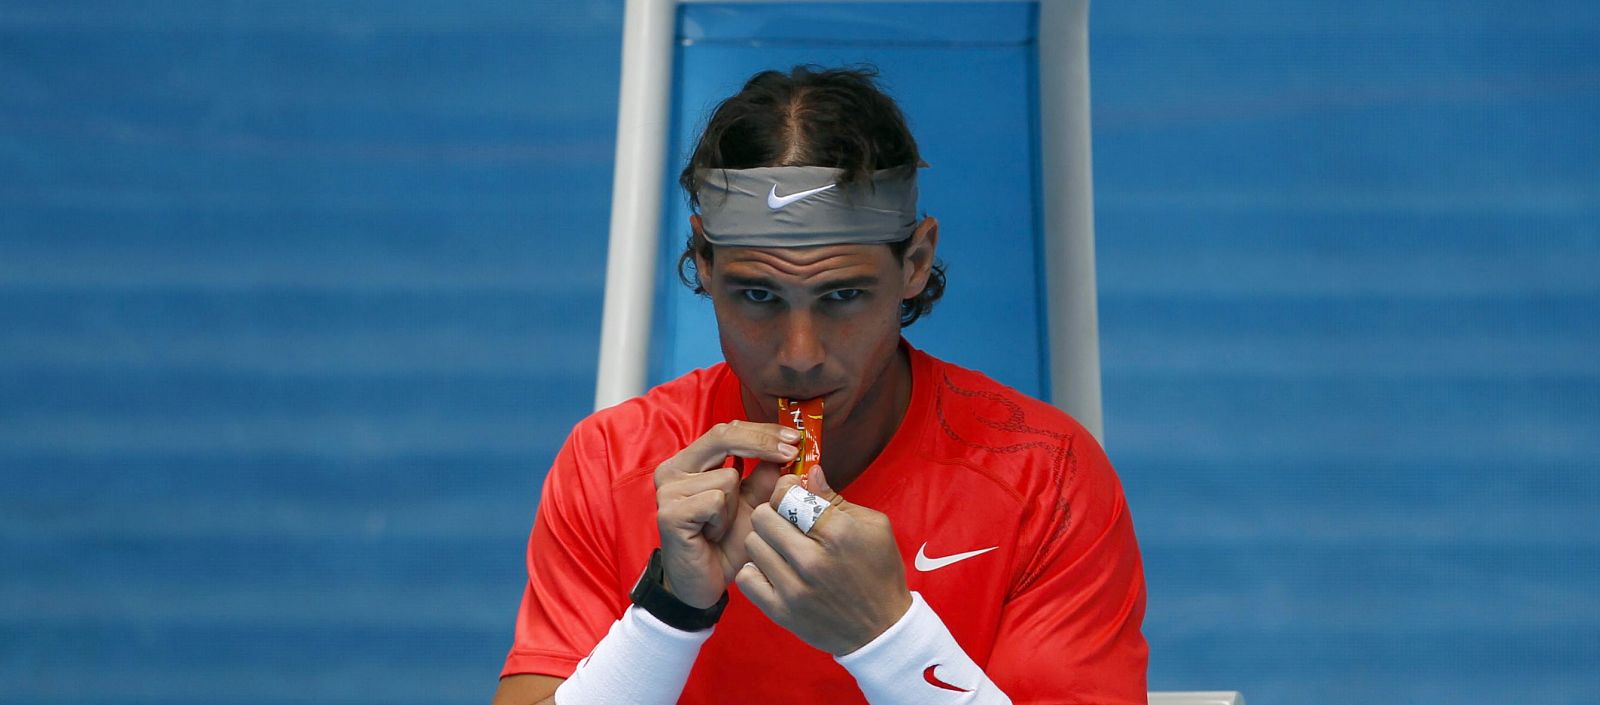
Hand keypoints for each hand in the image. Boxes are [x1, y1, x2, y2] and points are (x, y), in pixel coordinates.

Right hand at [654, 421, 795, 608]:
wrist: (703, 584)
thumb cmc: (726, 544)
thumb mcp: (755, 506)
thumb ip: (767, 478)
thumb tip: (790, 451)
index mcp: (690, 462)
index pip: (727, 430)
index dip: (762, 430)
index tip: (794, 437)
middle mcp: (673, 470)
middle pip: (723, 437)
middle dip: (762, 444)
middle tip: (791, 453)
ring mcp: (667, 491)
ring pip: (727, 476)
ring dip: (737, 504)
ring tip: (722, 526)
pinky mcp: (669, 513)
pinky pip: (715, 501)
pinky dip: (723, 519)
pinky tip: (711, 535)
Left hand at [736, 467, 912, 654]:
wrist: (882, 630)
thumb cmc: (880, 572)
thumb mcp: (873, 527)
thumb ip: (836, 498)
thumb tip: (809, 472)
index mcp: (838, 533)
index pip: (787, 495)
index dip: (785, 488)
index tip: (791, 492)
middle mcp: (812, 560)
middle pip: (762, 516)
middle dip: (773, 512)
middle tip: (786, 519)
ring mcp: (794, 589)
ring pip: (753, 544)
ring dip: (765, 541)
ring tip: (782, 546)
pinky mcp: (782, 612)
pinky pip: (746, 578)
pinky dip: (756, 570)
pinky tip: (773, 569)